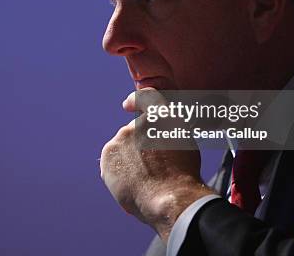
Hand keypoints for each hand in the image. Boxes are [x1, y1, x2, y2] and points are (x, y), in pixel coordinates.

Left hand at [99, 88, 214, 240]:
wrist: (170, 197)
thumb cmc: (184, 174)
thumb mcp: (184, 141)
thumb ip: (167, 130)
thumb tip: (156, 134)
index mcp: (159, 115)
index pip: (145, 98)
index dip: (135, 101)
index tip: (127, 106)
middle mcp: (137, 123)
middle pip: (134, 132)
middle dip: (139, 147)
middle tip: (153, 167)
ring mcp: (120, 138)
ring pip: (122, 148)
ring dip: (129, 159)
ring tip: (145, 178)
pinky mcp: (108, 155)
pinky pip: (113, 161)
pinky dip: (119, 170)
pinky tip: (132, 183)